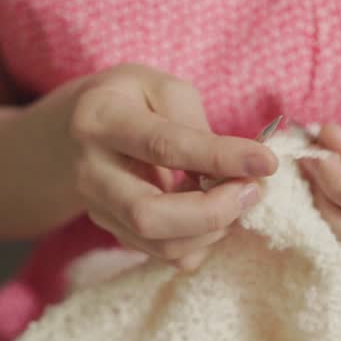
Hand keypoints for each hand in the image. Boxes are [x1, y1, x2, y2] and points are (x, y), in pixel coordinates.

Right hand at [41, 64, 278, 269]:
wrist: (73, 131)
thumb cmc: (129, 100)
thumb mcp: (158, 86)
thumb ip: (194, 122)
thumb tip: (234, 169)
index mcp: (101, 119)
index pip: (164, 146)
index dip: (220, 157)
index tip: (267, 161)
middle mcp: (91, 171)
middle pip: (149, 214)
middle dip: (213, 211)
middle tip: (252, 191)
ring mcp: (98, 209)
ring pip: (159, 243)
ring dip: (214, 229)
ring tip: (238, 198)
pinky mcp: (114, 232)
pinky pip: (165, 254)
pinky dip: (202, 240)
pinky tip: (213, 212)